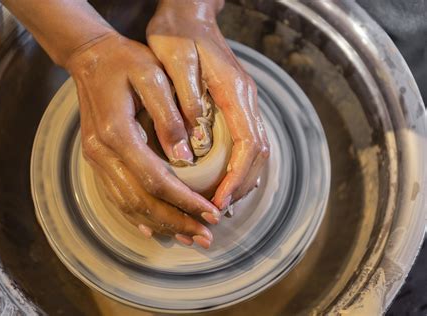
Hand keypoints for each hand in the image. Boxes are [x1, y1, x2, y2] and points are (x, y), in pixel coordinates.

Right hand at [67, 32, 219, 247]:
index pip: (156, 180)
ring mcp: (96, 159)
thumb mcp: (152, 76)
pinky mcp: (97, 161)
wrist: (89, 58)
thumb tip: (185, 156)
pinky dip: (138, 216)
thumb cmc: (125, 62)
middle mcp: (102, 153)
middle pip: (141, 201)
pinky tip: (155, 227)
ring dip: (160, 224)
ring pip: (128, 205)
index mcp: (117, 133)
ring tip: (188, 236)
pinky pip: (117, 197)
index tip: (211, 213)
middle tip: (205, 237)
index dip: (186, 201)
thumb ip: (169, 116)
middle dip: (176, 222)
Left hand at [147, 0, 269, 209]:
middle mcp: (245, 99)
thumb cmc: (177, 33)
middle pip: (257, 153)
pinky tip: (222, 180)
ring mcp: (242, 102)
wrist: (188, 12)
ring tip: (220, 203)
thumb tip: (195, 144)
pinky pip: (244, 142)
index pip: (247, 145)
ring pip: (255, 150)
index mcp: (234, 92)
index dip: (236, 178)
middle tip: (218, 210)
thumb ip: (186, 100)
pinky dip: (237, 166)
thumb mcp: (174, 60)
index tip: (218, 201)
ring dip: (241, 179)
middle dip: (241, 186)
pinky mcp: (234, 104)